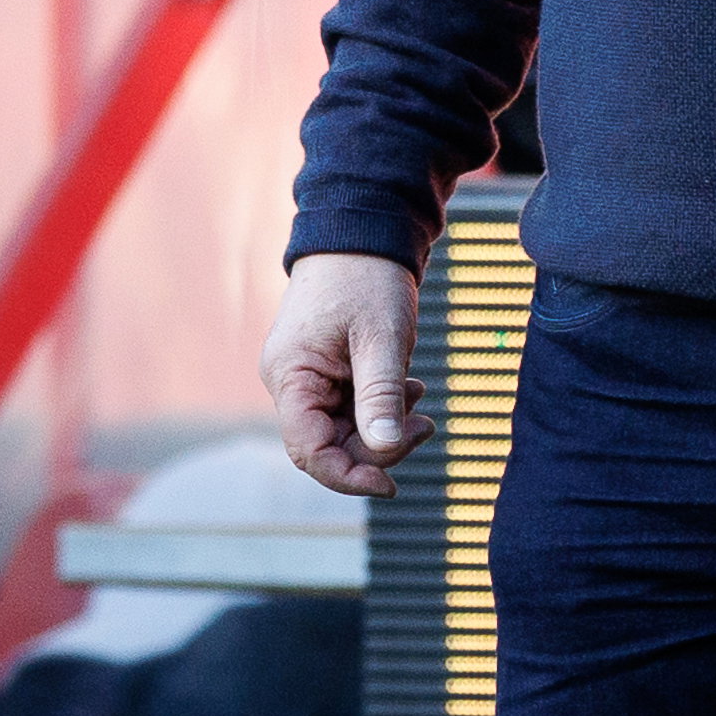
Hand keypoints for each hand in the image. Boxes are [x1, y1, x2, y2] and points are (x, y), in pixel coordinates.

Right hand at [261, 252, 433, 497]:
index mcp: (290, 377)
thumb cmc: (368, 278)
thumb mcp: (382, 337)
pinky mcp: (326, 370)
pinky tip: (408, 389)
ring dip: (383, 426)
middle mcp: (290, 382)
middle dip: (377, 447)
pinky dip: (381, 406)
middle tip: (425, 427)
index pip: (308, 451)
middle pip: (328, 445)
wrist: (363, 231)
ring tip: (418, 399)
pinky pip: (350, 406)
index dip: (347, 476)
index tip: (390, 484)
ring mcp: (307, 377)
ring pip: (342, 428)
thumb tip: (385, 448)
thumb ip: (380, 394)